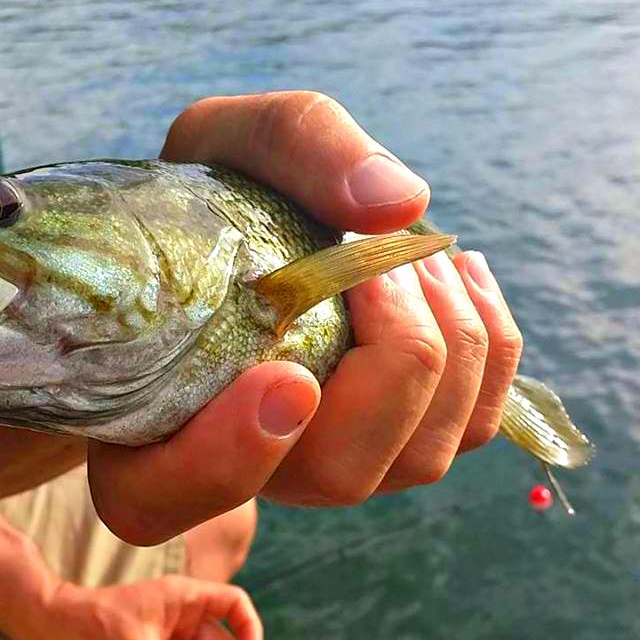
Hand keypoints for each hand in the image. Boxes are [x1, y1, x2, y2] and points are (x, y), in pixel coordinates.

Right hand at [89, 91, 521, 541]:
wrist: (249, 235)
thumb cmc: (221, 198)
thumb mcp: (223, 142)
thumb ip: (291, 146)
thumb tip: (399, 205)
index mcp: (151, 428)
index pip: (165, 497)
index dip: (224, 460)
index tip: (282, 376)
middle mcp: (247, 471)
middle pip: (338, 472)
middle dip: (393, 351)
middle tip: (379, 254)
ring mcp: (333, 467)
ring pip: (421, 456)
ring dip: (446, 336)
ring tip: (417, 252)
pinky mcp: (404, 444)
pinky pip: (474, 428)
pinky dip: (489, 345)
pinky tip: (461, 273)